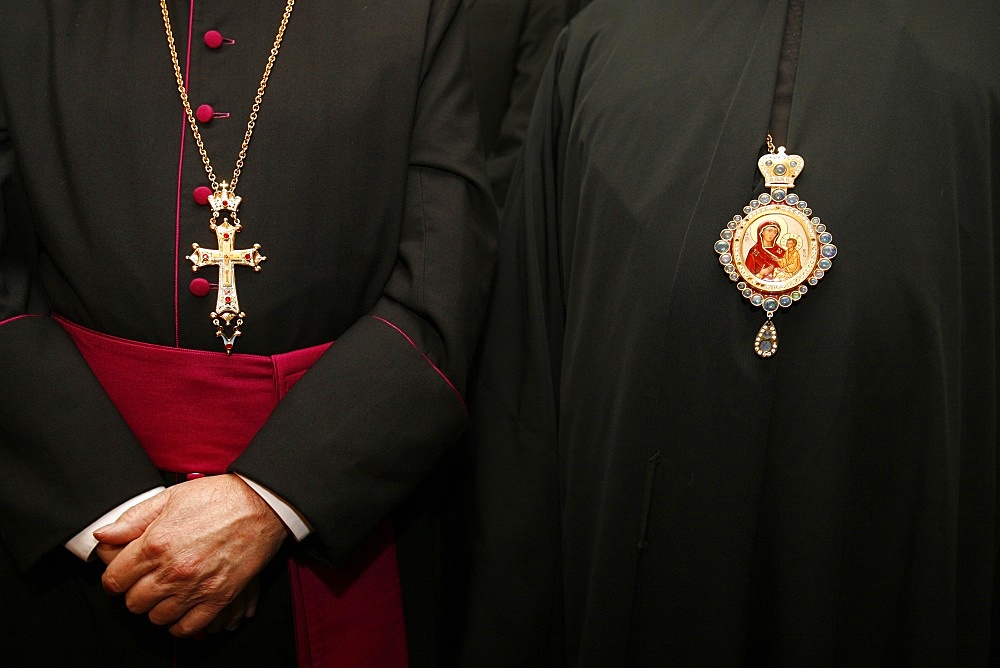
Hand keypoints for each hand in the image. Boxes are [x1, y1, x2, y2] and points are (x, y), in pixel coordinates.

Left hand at [95, 474, 288, 636]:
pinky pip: (187, 627)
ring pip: (157, 618)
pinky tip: (183, 607)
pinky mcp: (218, 598)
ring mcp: (195, 587)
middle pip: (133, 602)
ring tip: (168, 592)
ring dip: (158, 607)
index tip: (125, 573)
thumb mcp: (170, 497)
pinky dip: (180, 623)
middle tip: (148, 579)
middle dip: (136, 591)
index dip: (116, 577)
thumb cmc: (218, 497)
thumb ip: (133, 519)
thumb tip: (103, 535)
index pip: (113, 580)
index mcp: (154, 544)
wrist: (262, 504)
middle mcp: (171, 571)